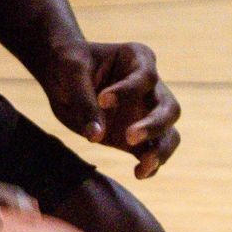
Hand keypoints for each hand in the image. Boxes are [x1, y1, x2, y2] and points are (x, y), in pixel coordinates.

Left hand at [42, 39, 181, 178]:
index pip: (146, 76)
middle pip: (169, 108)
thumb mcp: (71, 72)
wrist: (61, 76)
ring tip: (143, 166)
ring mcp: (146, 112)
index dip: (128, 91)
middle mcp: (150, 86)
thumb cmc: (69, 64)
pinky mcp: (138, 136)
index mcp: (139, 58)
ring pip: (169, 134)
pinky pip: (153, 153)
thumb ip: (84, 100)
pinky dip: (150, 165)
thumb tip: (96, 137)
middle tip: (129, 137)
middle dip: (154, 124)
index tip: (102, 100)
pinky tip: (138, 174)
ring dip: (160, 150)